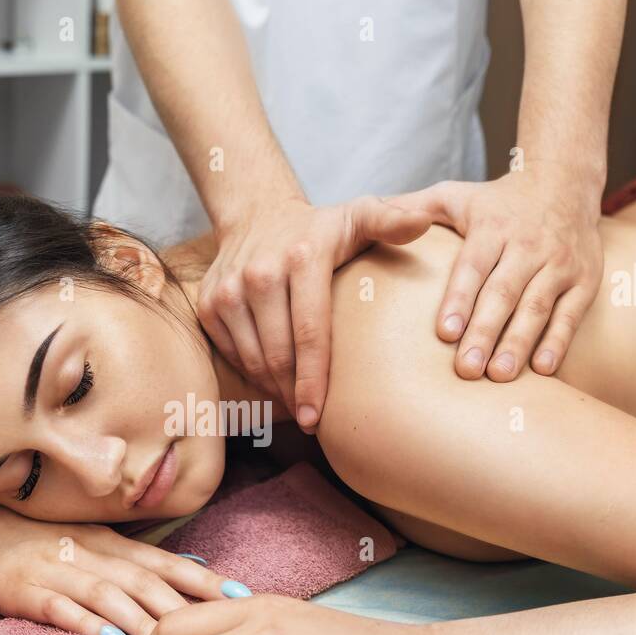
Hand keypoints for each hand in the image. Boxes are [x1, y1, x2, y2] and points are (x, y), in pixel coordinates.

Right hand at [0, 507, 230, 634]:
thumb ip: (142, 558)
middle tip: (219, 630)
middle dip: (183, 605)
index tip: (241, 596)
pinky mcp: (27, 590)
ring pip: (108, 595)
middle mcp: (92, 554)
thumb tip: (198, 563)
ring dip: (140, 620)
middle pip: (144, 580)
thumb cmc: (44, 537)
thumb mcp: (98, 541)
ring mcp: (59, 571)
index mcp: (113, 544)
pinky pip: (60, 608)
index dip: (203, 579)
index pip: (167, 562)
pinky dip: (85, 624)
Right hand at [199, 195, 435, 431]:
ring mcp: (229, 290)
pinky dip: (253, 374)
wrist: (258, 213)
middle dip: (295, 394)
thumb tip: (426, 223)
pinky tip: (275, 382)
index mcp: (302, 259)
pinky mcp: (209, 304)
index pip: (309, 333)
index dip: (313, 381)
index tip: (317, 417)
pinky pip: (233, 353)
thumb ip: (392, 221)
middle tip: (313, 420)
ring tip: (297, 404)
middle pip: (278, 355)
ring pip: (252, 360)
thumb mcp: (360, 215)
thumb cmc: (320, 228)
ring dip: (275, 389)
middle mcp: (260, 274)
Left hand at [394, 165, 604, 380]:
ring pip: (537, 307)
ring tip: (499, 375)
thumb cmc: (496, 202)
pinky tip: (543, 370)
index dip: (459, 300)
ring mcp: (559, 263)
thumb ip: (413, 210)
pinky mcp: (585, 280)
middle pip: (503, 293)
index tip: (444, 333)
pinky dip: (558, 342)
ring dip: (519, 343)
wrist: (565, 182)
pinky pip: (571, 315)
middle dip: (485, 333)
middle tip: (466, 369)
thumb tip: (370, 218)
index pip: (473, 267)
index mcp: (493, 228)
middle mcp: (528, 245)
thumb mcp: (455, 195)